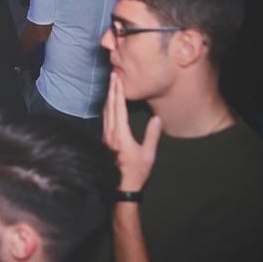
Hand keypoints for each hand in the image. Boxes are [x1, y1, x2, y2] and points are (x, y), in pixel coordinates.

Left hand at [102, 71, 161, 189]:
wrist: (120, 187)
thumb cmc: (136, 172)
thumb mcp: (148, 154)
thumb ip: (152, 136)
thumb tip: (157, 119)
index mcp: (121, 134)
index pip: (119, 108)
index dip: (118, 92)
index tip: (117, 78)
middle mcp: (111, 133)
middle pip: (110, 106)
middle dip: (112, 89)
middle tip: (113, 74)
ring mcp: (106, 136)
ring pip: (106, 112)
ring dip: (109, 97)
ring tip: (111, 84)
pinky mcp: (105, 140)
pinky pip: (105, 118)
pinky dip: (107, 107)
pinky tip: (109, 104)